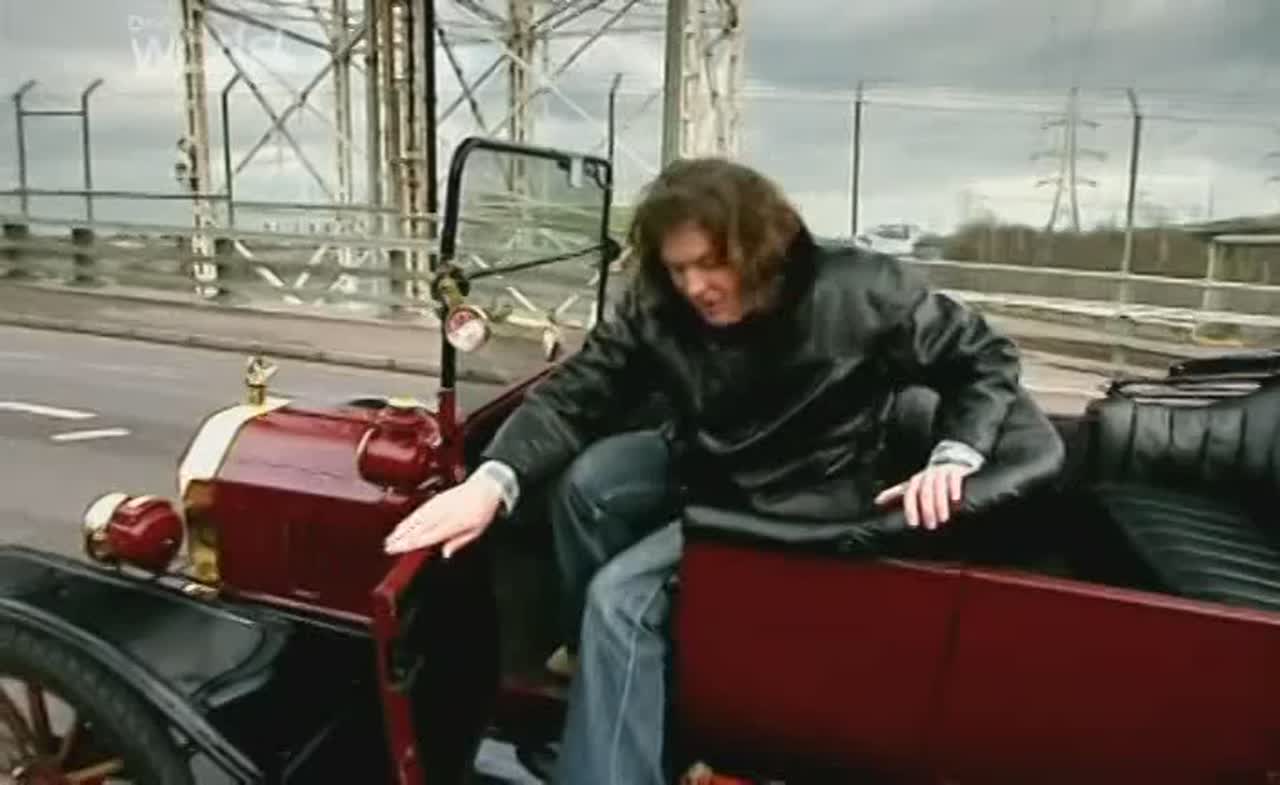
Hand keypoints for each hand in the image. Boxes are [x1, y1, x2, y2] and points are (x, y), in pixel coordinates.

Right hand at [384, 473, 504, 556]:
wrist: (485, 487)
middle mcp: (443, 512)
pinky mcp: (436, 498)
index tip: (397, 549)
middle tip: (387, 547)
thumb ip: (458, 542)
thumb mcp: (477, 530)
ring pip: (415, 518)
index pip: (427, 536)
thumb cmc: (483, 509)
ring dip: (401, 529)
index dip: (410, 543)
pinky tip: (402, 525)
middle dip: (400, 538)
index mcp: (454, 522)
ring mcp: (439, 504)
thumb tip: (445, 554)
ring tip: (390, 538)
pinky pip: (420, 510)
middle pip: (418, 527)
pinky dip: (408, 518)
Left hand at [873, 462, 975, 529]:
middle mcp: (926, 477)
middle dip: (926, 510)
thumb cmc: (927, 480)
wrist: (947, 463)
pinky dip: (954, 488)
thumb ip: (895, 493)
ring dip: (940, 504)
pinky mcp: (954, 471)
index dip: (910, 509)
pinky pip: (953, 479)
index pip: (909, 495)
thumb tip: (877, 501)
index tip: (913, 524)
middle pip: (924, 493)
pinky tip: (955, 500)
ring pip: (938, 487)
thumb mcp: (911, 485)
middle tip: (930, 526)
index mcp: (914, 482)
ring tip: (943, 519)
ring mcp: (941, 473)